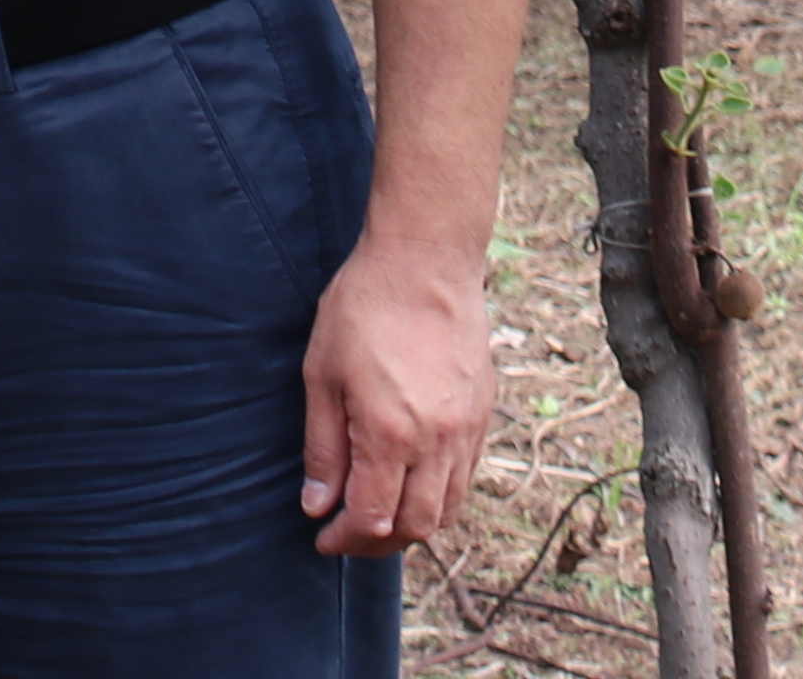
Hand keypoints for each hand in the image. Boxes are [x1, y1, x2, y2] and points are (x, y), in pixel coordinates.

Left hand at [296, 245, 495, 556]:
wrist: (426, 259)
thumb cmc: (364, 307)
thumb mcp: (322, 375)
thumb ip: (322, 447)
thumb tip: (318, 504)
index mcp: (390, 435)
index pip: (372, 519)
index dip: (344, 539)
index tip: (322, 537)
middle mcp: (437, 442)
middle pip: (415, 526)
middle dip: (377, 543)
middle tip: (347, 534)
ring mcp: (467, 429)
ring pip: (449, 509)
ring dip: (412, 524)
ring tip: (379, 514)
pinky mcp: (483, 413)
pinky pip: (467, 476)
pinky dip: (440, 494)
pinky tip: (412, 481)